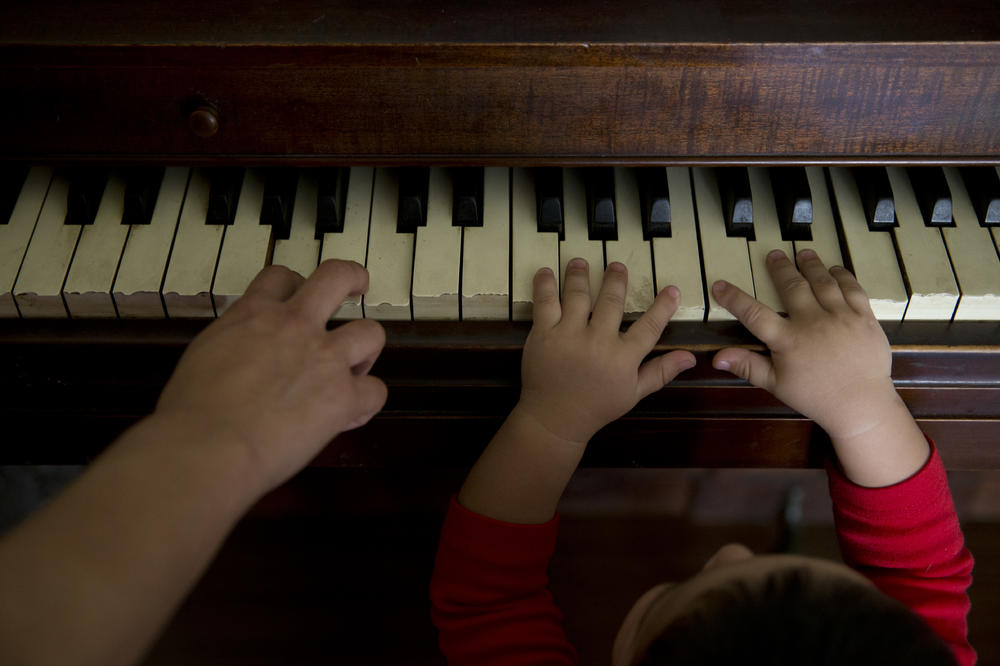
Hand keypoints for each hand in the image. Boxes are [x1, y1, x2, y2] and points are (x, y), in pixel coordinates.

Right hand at [155, 260, 387, 491]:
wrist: (207, 446)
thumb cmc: (191, 413)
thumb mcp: (203, 357)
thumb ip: (232, 348)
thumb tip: (238, 362)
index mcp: (253, 314)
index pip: (281, 277)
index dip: (294, 285)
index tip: (297, 299)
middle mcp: (294, 326)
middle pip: (337, 277)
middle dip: (352, 278)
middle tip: (357, 288)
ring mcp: (325, 358)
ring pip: (371, 332)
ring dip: (366, 348)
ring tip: (356, 366)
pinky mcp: (343, 396)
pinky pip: (376, 392)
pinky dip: (366, 404)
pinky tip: (350, 415)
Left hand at [517, 258, 695, 444]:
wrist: (555, 418)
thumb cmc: (597, 407)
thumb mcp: (634, 393)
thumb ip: (661, 371)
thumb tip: (690, 357)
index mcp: (623, 357)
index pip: (649, 326)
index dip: (663, 306)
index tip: (672, 289)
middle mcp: (597, 342)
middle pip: (611, 302)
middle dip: (616, 281)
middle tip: (617, 266)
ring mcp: (569, 336)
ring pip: (577, 296)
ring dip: (580, 276)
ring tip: (581, 262)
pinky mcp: (544, 335)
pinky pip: (545, 303)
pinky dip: (545, 286)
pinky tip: (547, 272)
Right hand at [710, 249, 897, 441]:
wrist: (861, 405)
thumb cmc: (816, 397)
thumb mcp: (777, 384)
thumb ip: (748, 366)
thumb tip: (717, 357)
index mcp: (788, 340)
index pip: (753, 314)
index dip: (734, 298)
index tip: (719, 284)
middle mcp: (813, 322)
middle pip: (792, 286)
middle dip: (780, 268)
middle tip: (774, 254)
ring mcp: (840, 317)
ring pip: (823, 282)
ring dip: (811, 265)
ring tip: (804, 253)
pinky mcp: (864, 317)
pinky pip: (852, 288)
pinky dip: (842, 275)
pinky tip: (835, 269)